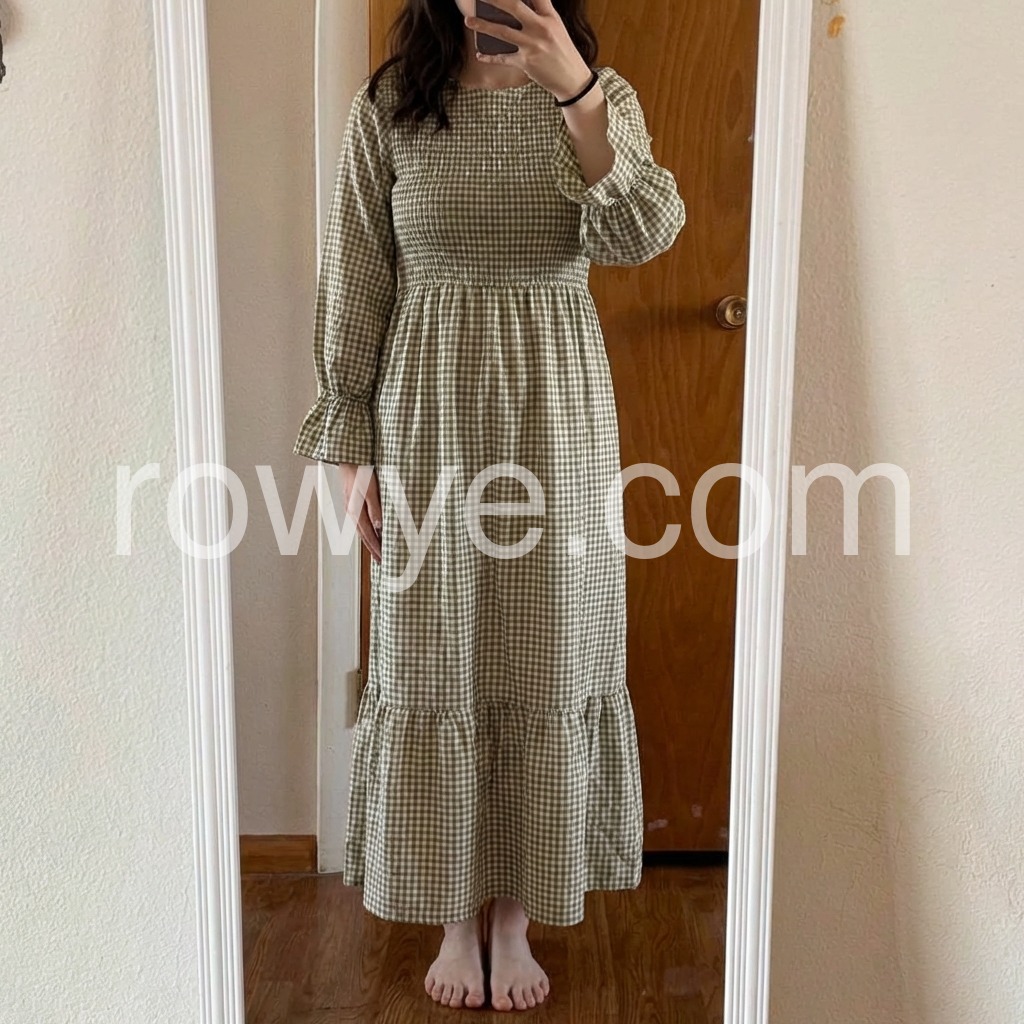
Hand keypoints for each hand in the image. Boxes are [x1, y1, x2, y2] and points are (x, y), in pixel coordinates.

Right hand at [339, 462, 381, 564]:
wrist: (349, 457)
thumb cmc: (360, 471)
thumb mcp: (370, 490)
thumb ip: (375, 509)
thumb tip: (379, 528)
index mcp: (356, 511)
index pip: (368, 535)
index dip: (376, 548)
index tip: (383, 560)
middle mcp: (352, 512)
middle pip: (363, 535)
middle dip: (372, 549)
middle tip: (381, 561)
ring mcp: (351, 507)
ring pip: (361, 529)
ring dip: (369, 541)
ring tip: (376, 550)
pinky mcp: (352, 501)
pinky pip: (360, 521)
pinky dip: (366, 530)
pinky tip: (370, 530)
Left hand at [464, 0, 593, 101]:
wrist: (572, 79)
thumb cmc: (562, 52)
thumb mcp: (556, 28)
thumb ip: (541, 14)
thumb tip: (519, 6)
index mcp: (550, 17)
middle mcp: (541, 28)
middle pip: (514, 7)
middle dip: (495, 0)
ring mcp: (533, 45)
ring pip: (503, 32)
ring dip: (483, 26)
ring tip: (469, 21)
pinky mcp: (526, 62)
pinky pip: (503, 57)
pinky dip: (490, 57)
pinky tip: (480, 54)